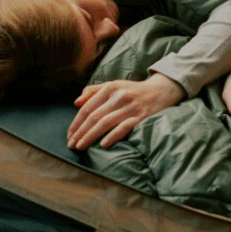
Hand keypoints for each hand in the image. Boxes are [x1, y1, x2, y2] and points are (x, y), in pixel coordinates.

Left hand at [67, 74, 184, 149]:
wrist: (161, 90)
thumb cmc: (133, 90)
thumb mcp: (114, 85)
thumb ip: (94, 91)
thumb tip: (76, 102)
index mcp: (110, 88)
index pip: (88, 107)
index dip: (76, 122)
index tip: (69, 135)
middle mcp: (119, 96)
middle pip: (94, 116)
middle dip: (80, 132)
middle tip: (71, 145)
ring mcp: (130, 107)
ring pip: (105, 123)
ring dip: (90, 136)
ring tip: (80, 146)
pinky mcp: (141, 117)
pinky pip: (124, 128)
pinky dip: (112, 136)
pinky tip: (103, 144)